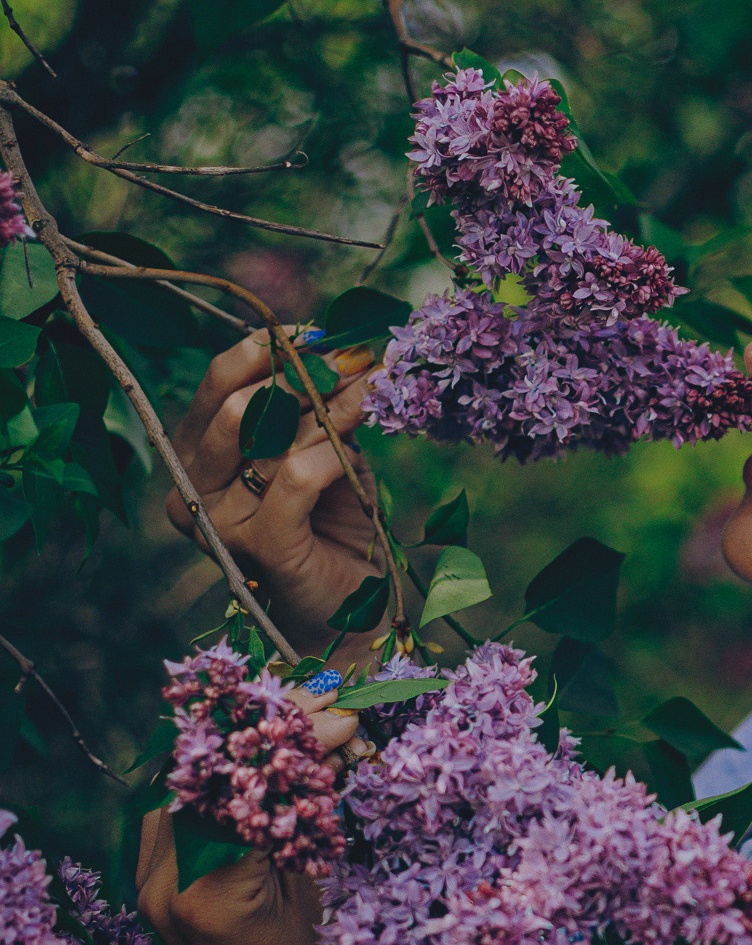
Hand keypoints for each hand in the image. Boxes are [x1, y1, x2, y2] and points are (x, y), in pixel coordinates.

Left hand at [136, 690, 376, 944]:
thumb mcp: (322, 888)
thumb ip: (311, 812)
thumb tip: (334, 729)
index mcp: (209, 892)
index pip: (240, 785)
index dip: (289, 741)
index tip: (336, 716)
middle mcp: (164, 881)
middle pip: (205, 773)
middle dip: (263, 732)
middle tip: (320, 704)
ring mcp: (151, 880)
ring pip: (190, 784)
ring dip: (242, 749)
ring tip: (298, 721)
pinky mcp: (155, 879)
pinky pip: (185, 811)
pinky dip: (224, 781)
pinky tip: (264, 761)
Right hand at [167, 334, 383, 655]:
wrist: (350, 611)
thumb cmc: (331, 527)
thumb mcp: (324, 455)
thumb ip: (318, 412)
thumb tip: (342, 353)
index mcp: (198, 458)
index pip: (217, 384)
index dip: (262, 349)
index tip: (314, 333)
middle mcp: (195, 488)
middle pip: (235, 404)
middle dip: (297, 376)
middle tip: (347, 364)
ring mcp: (219, 521)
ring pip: (265, 436)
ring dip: (324, 411)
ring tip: (362, 398)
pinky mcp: (258, 545)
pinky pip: (295, 476)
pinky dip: (330, 455)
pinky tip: (354, 455)